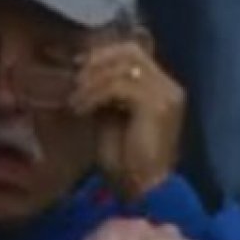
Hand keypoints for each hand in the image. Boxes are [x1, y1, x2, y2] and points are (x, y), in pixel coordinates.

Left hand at [70, 38, 182, 201]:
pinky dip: (95, 93)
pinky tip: (81, 108)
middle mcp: (168, 85)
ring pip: (123, 65)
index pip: (131, 49)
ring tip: (74, 99)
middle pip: (128, 50)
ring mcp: (166, 94)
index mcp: (159, 85)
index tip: (72, 61)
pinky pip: (119, 85)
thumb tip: (78, 65)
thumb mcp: (108, 113)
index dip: (100, 51)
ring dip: (91, 80)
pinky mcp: (158, 105)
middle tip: (72, 78)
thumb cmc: (123, 158)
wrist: (143, 190)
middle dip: (95, 60)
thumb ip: (103, 88)